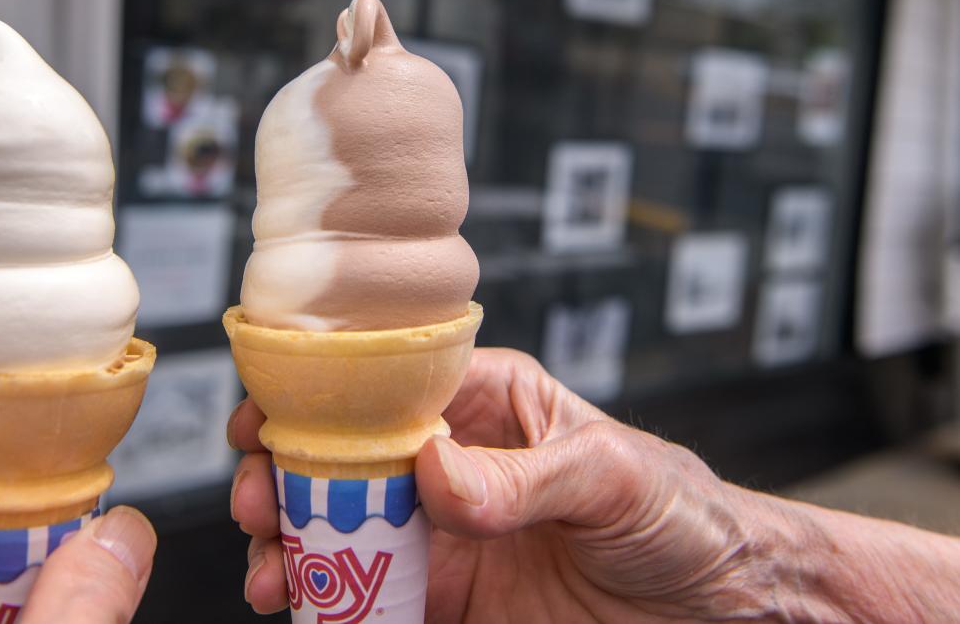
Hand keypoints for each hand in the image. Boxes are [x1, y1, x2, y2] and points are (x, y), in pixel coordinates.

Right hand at [228, 347, 771, 622]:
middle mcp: (452, 463)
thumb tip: (434, 473)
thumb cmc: (683, 512)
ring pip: (344, 529)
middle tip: (258, 504)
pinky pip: (375, 597)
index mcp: (485, 401)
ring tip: (270, 572)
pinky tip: (304, 611)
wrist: (726, 609)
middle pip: (343, 458)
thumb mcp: (613, 473)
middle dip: (285, 474)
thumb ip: (523, 476)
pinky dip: (330, 604)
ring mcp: (446, 534)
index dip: (316, 396)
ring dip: (293, 545)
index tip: (265, 420)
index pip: (385, 383)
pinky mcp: (451, 600)